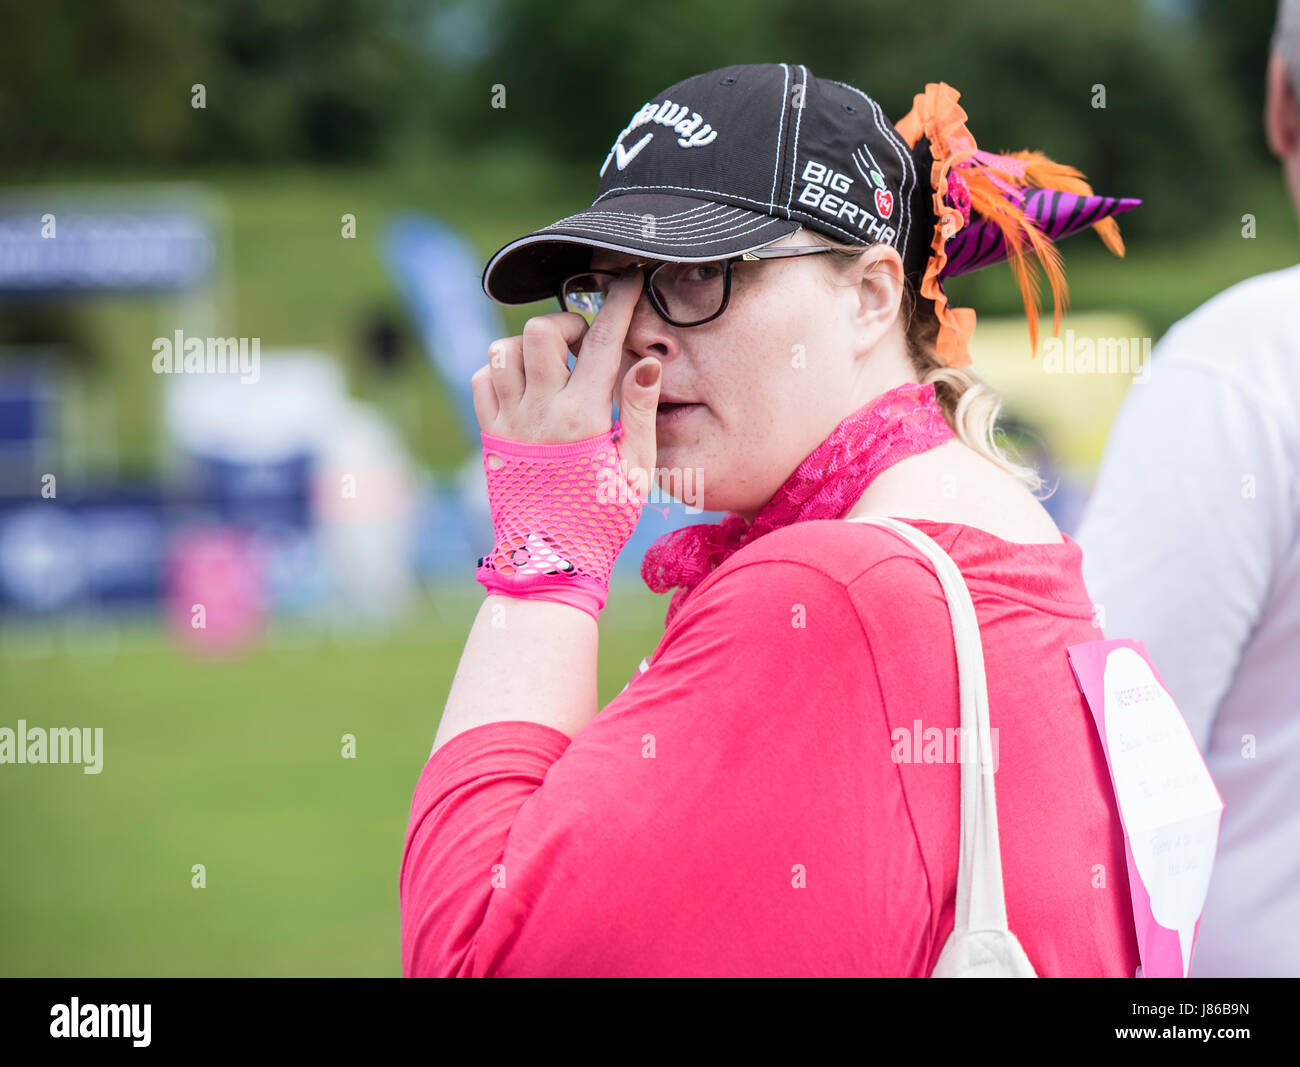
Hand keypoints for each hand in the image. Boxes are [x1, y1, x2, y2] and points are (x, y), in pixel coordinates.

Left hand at [470, 271, 660, 499]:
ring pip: (503, 350)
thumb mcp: (635, 470)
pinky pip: (481, 379)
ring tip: (553, 366)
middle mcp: (539, 413)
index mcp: (583, 419)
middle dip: (566, 325)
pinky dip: (500, 370)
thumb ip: (639, 412)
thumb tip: (647, 362)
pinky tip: (524, 387)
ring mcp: (508, 422)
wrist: (549, 561)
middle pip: (539, 332)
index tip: (627, 280)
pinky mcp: (490, 435)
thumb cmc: (602, 519)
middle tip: (584, 346)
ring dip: (530, 347)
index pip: (603, 343)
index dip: (618, 304)